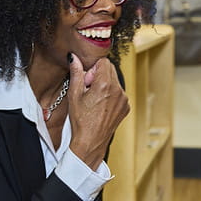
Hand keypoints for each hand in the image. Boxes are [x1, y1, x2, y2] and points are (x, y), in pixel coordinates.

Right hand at [66, 54, 129, 169]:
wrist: (90, 142)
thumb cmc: (81, 121)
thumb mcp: (74, 95)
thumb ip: (76, 73)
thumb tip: (74, 58)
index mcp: (105, 85)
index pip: (104, 62)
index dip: (93, 69)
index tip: (87, 81)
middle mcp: (118, 90)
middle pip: (110, 69)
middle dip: (99, 75)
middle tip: (89, 89)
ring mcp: (124, 99)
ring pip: (115, 81)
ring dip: (105, 84)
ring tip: (94, 100)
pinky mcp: (126, 107)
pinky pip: (119, 92)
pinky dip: (111, 95)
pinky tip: (101, 106)